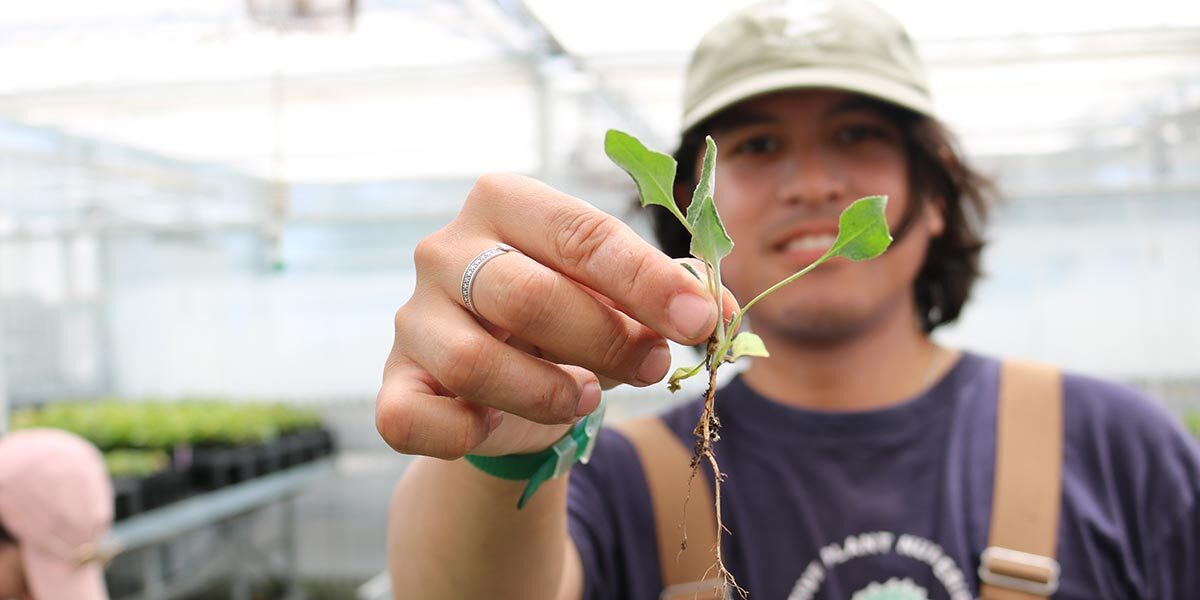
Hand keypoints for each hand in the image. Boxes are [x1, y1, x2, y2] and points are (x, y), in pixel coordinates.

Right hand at [376, 174, 729, 458]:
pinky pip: (409, 418)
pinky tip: (497, 425)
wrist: (499, 377)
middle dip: (607, 341)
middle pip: (528, 296)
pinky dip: (463, 433)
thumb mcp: (614, 297)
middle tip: (655, 365)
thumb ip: (664, 298)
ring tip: (585, 398)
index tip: (701, 320)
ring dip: (547, 392)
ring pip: (473, 362)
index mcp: (503, 202)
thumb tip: (719, 315)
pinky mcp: (394, 381)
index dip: (647, 281)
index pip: (580, 233)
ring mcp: (411, 316)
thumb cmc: (563, 320)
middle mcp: (444, 250)